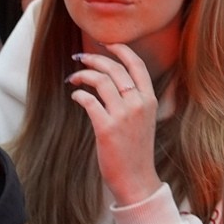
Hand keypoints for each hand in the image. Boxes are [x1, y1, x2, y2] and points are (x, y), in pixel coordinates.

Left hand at [67, 46, 162, 207]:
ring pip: (101, 81)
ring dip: (83, 75)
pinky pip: (89, 101)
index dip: (121, 50)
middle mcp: (138, 103)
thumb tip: (112, 82)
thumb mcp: (144, 120)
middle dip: (95, 58)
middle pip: (115, 69)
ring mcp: (123, 115)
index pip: (137, 65)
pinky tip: (75, 96)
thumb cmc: (137, 150)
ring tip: (73, 78)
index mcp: (150, 99)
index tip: (107, 44)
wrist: (136, 179)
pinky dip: (79, 94)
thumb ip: (134, 100)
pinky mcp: (106, 128)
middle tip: (81, 58)